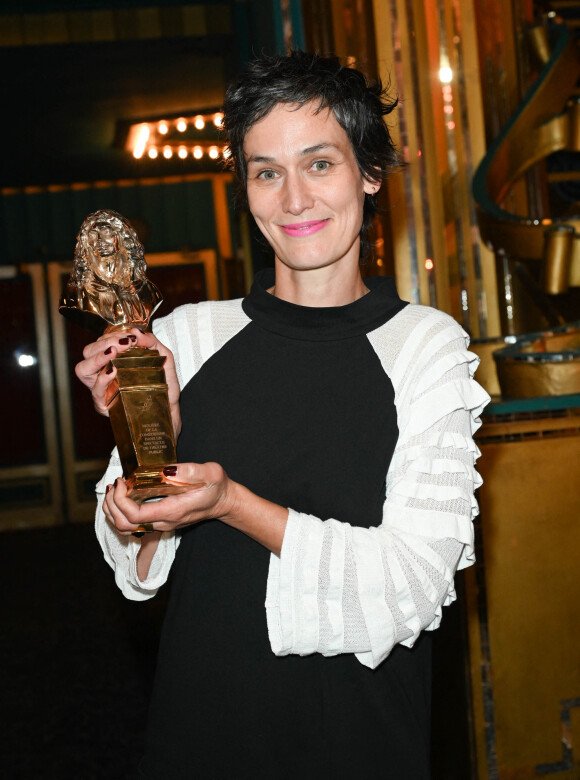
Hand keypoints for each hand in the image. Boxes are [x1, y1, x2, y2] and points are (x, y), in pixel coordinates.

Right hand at [74, 328, 180, 433]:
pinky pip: (96, 391)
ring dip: (97, 358)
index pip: (100, 342)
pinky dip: (102, 378)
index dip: (110, 335)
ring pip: (83, 369)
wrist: (170, 408)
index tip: (129, 335)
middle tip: (123, 343)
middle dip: (103, 343)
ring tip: (112, 353)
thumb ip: (152, 342)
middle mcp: (103, 372)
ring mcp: (102, 389)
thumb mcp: (163, 357)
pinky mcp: (105, 405)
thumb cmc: (164, 383)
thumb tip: (136, 331)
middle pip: (87, 352)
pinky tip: (113, 371)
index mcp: (113, 359)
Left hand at [103, 463, 235, 535]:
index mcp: (172, 511)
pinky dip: (120, 513)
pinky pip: (132, 524)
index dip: (121, 500)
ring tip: (113, 491)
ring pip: (125, 528)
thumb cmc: (216, 486)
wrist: (223, 501)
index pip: (135, 515)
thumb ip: (189, 470)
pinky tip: (122, 496)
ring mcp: (160, 524)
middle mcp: (163, 522)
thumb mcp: (209, 472)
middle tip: (114, 485)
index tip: (122, 481)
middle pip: (124, 525)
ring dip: (113, 511)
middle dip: (111, 505)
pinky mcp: (158, 521)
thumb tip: (165, 471)